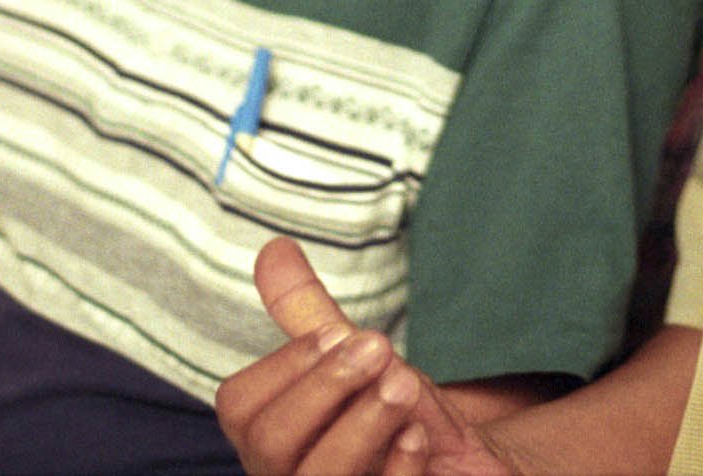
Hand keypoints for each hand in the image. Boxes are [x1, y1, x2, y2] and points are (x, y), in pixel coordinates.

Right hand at [217, 238, 513, 475]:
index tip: (336, 334)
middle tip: (379, 348)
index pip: (240, 407)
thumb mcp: (358, 362)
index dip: (284, 365)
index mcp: (274, 440)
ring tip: (404, 384)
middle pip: (270, 444)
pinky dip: (397, 467)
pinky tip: (419, 436)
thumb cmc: (396, 417)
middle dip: (325, 386)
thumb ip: (312, 317)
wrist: (462, 467)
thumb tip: (274, 249)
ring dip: (363, 422)